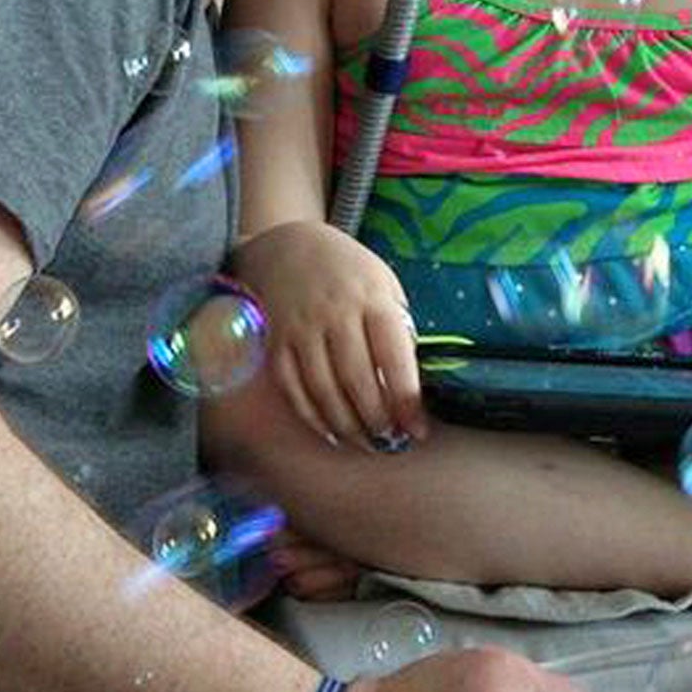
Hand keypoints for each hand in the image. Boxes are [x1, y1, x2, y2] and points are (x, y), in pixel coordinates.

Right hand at [235, 220, 425, 450]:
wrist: (288, 247)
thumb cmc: (349, 272)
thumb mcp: (384, 284)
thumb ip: (397, 327)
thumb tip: (409, 381)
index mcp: (372, 299)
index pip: (394, 357)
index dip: (406, 399)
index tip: (417, 429)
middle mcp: (335, 314)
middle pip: (357, 380)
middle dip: (377, 420)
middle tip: (390, 442)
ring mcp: (301, 329)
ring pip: (323, 391)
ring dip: (347, 426)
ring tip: (365, 443)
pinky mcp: (275, 343)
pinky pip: (293, 389)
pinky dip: (312, 417)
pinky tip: (331, 432)